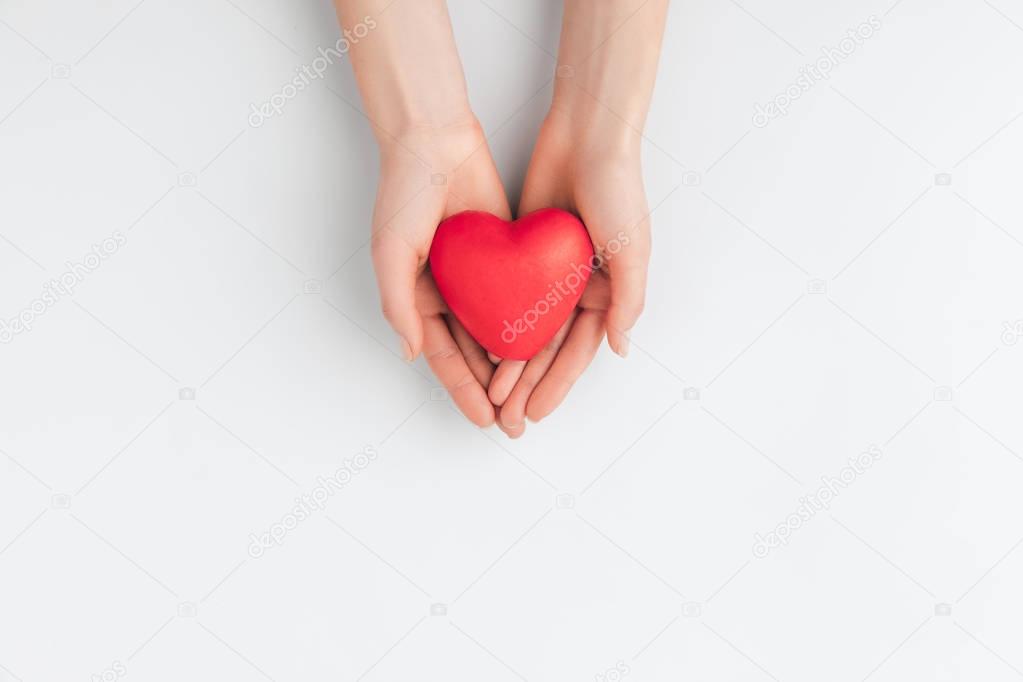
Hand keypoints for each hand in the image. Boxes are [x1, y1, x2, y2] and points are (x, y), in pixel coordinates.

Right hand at [371, 120, 511, 426]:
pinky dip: (528, 322)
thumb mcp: (391, 251)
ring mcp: (477, 274)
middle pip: (472, 350)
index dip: (462, 388)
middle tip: (510, 422)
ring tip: (531, 396)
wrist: (436, 140)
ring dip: (513, 363)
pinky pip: (518, 295)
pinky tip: (546, 348)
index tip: (481, 418)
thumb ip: (398, 304)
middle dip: (490, 387)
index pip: (442, 354)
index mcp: (417, 295)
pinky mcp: (503, 253)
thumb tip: (409, 353)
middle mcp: (448, 291)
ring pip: (498, 329)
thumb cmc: (404, 193)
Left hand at [488, 110, 651, 435]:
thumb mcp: (632, 248)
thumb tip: (619, 349)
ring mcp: (548, 271)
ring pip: (524, 328)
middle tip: (507, 418)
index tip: (536, 414)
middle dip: (529, 385)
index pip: (578, 352)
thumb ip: (628, 299)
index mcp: (608, 292)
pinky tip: (478, 347)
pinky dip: (494, 322)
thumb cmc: (618, 190)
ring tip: (490, 396)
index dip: (557, 385)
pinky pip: (506, 294)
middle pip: (549, 348)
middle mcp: (578, 287)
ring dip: (509, 362)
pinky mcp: (523, 250)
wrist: (585, 135)